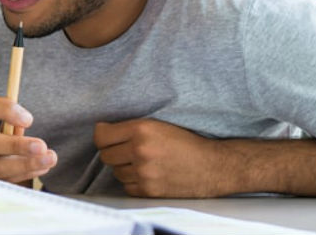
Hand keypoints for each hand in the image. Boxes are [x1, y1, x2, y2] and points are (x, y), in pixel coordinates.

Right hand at [0, 96, 55, 182]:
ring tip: (48, 159)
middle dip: (15, 146)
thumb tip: (26, 128)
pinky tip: (39, 168)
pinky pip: (0, 180)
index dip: (5, 111)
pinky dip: (22, 174)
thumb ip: (11, 124)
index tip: (30, 120)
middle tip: (41, 146)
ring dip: (24, 164)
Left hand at [94, 118, 228, 197]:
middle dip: (114, 153)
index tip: (107, 137)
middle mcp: (140, 150)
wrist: (214, 166)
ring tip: (144, 163)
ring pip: (116, 172)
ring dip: (125, 169)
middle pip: (106, 156)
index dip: (103, 137)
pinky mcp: (150, 190)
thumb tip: (101, 131)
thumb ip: (130, 128)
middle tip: (129, 151)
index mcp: (142, 129)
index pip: (101, 136)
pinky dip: (134, 182)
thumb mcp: (158, 125)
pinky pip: (127, 187)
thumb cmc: (186, 143)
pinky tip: (148, 175)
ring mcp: (144, 173)